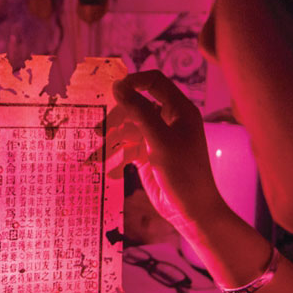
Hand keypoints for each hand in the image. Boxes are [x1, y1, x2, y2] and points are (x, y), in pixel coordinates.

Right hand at [110, 71, 226, 232]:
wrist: (192, 210)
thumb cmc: (183, 172)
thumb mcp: (160, 140)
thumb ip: (139, 112)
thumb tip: (118, 87)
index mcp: (180, 109)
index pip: (154, 82)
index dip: (133, 82)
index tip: (112, 92)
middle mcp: (170, 120)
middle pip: (138, 104)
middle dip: (118, 115)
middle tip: (100, 128)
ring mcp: (159, 138)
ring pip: (130, 127)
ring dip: (114, 138)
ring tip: (100, 151)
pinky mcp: (149, 155)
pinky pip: (129, 147)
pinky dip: (119, 155)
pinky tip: (111, 168)